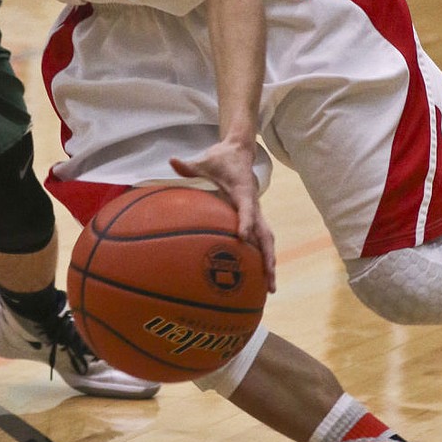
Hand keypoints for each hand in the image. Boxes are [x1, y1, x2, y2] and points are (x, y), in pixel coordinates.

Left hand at [170, 145, 276, 293]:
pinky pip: (260, 240)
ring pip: (266, 240)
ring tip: (269, 289)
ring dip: (269, 263)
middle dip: (268, 257)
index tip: (242, 238)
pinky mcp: (254, 217)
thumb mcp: (204, 160)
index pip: (246, 208)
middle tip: (268, 280)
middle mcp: (253, 204)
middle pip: (265, 234)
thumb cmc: (220, 158)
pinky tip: (257, 279)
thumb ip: (189, 165)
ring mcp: (256, 212)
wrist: (239, 151)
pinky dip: (262, 257)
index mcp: (243, 191)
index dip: (245, 222)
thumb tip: (172, 161)